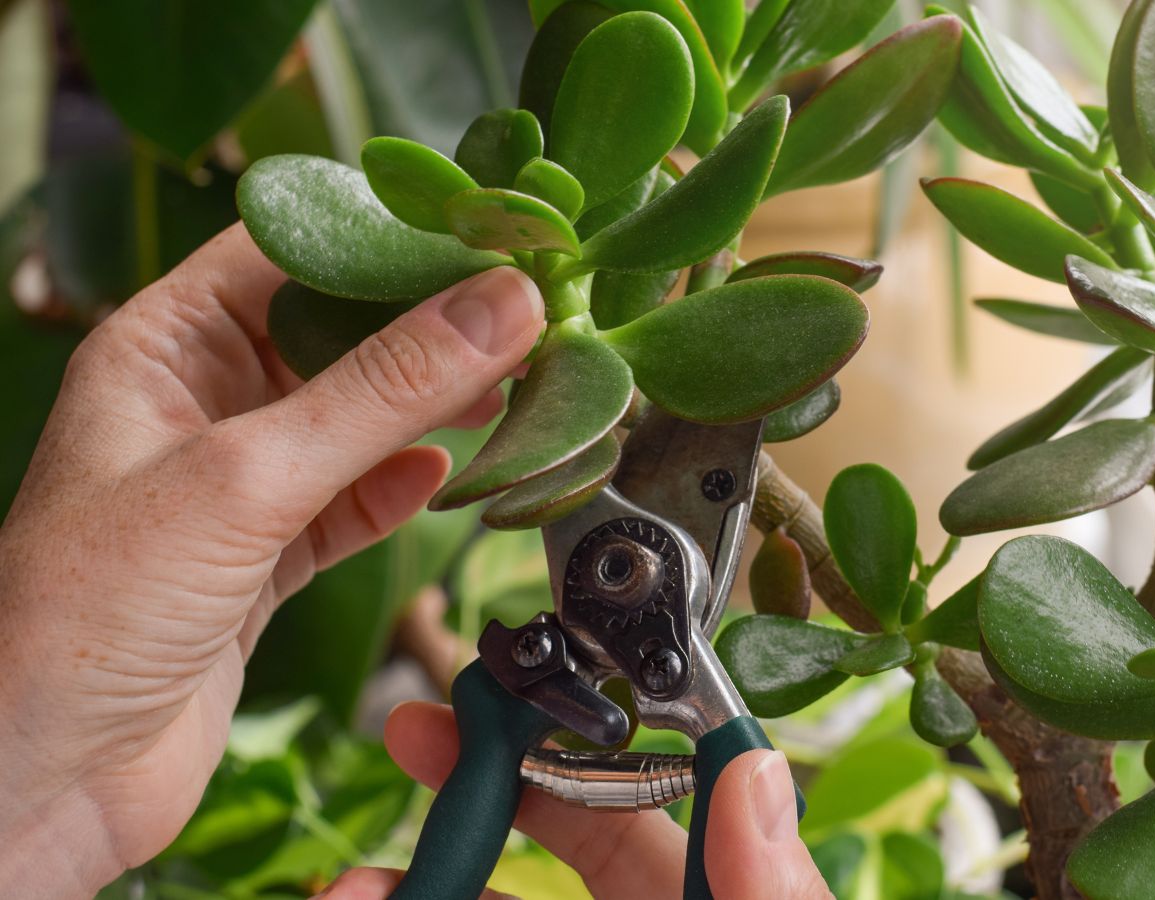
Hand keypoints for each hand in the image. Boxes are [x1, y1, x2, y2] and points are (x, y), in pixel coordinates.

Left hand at [0, 223, 542, 893]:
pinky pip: (359, 500)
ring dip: (436, 408)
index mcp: (159, 348)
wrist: (48, 780)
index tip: (492, 233)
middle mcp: (199, 405)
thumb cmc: (90, 613)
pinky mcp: (270, 558)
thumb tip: (503, 305)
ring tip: (522, 385)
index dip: (387, 234)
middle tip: (532, 313)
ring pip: (359, 421)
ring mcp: (237, 485)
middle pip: (336, 333)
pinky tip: (460, 472)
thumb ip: (383, 390)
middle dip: (431, 325)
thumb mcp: (246, 476)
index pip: (288, 250)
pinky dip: (411, 487)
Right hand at [315, 704, 832, 899]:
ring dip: (410, 883)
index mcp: (710, 893)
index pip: (634, 801)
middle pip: (544, 838)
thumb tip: (753, 767)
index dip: (562, 739)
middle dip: (468, 791)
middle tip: (408, 732)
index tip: (500, 689)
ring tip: (345, 887)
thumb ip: (769, 888)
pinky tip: (356, 899)